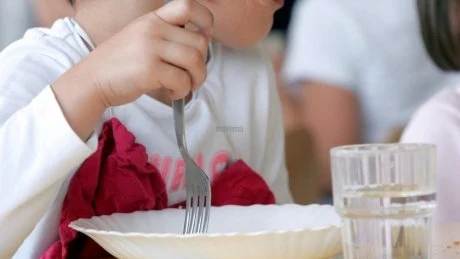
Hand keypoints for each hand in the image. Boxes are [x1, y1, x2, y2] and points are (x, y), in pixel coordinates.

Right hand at [80, 0, 213, 106]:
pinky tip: (174, 93)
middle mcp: (153, 29)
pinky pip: (182, 80)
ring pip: (194, 61)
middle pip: (198, 41)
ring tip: (186, 86)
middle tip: (193, 76)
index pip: (188, 5)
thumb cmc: (121, 63)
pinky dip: (183, 91)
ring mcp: (150, 48)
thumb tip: (205, 38)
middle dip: (203, 64)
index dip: (206, 19)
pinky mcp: (149, 69)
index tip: (206, 35)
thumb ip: (171, 36)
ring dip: (197, 79)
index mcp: (153, 19)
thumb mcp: (143, 39)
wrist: (92, 79)